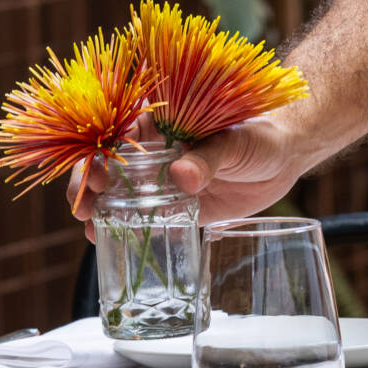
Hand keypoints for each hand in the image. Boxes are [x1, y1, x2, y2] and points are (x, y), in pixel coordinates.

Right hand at [69, 108, 316, 232]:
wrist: (285, 157)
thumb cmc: (258, 135)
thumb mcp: (232, 140)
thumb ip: (208, 156)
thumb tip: (182, 176)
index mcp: (162, 126)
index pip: (119, 137)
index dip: (99, 153)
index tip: (95, 173)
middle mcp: (156, 155)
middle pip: (109, 167)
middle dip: (89, 185)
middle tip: (83, 206)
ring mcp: (164, 183)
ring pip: (121, 195)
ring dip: (98, 209)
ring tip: (88, 227)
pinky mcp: (179, 209)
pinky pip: (148, 220)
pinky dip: (126, 230)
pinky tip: (106, 242)